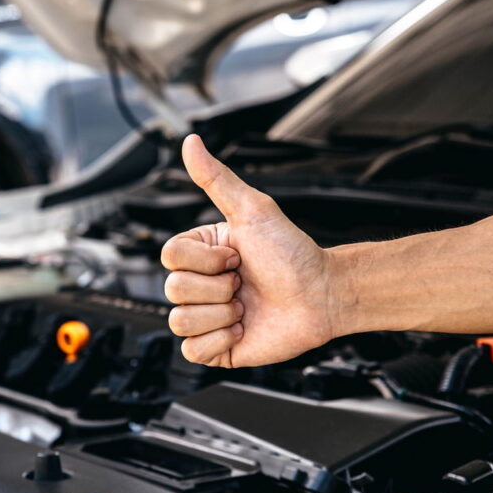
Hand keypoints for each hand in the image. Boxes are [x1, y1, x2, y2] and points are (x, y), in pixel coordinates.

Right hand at [163, 135, 339, 366]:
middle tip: (246, 282)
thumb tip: (190, 141)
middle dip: (218, 287)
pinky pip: (191, 351)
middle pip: (173, 289)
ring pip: (179, 321)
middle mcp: (197, 284)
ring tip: (246, 307)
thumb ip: (215, 178)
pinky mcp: (215, 348)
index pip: (169, 257)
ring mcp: (204, 317)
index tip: (237, 255)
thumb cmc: (292, 252)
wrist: (323, 296)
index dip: (206, 260)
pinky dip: (219, 340)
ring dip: (220, 314)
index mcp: (199, 254)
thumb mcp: (252, 210)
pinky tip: (242, 329)